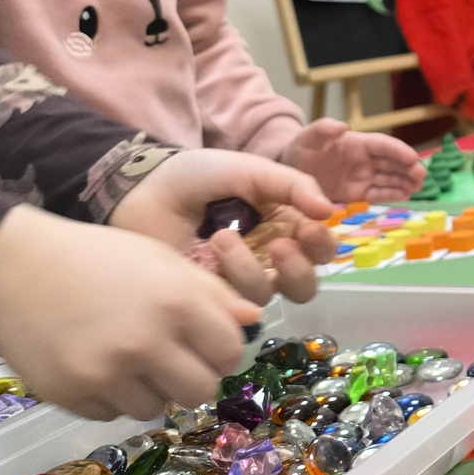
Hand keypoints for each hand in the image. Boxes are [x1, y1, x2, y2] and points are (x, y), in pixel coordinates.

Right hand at [0, 206, 259, 419]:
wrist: (17, 271)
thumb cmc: (101, 258)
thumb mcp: (163, 261)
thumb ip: (213, 293)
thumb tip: (253, 320)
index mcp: (177, 303)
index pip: (231, 352)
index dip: (224, 351)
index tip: (210, 345)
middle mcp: (145, 343)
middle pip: (202, 391)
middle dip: (196, 378)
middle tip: (176, 361)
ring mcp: (105, 374)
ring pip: (157, 409)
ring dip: (153, 391)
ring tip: (133, 361)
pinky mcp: (71, 396)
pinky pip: (114, 414)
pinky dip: (114, 398)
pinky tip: (100, 367)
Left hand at [108, 149, 337, 304]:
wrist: (144, 189)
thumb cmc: (199, 176)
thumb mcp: (251, 170)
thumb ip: (293, 185)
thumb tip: (329, 212)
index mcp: (284, 226)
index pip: (320, 249)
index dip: (321, 245)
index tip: (309, 228)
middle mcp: (267, 259)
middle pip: (303, 285)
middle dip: (297, 268)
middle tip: (278, 245)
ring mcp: (237, 281)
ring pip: (268, 296)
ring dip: (251, 268)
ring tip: (222, 237)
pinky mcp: (208, 297)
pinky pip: (232, 304)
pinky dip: (228, 279)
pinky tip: (210, 253)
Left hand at [278, 118, 423, 200]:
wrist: (291, 172)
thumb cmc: (302, 150)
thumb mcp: (309, 137)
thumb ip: (323, 129)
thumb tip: (343, 126)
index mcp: (358, 143)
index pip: (383, 145)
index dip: (399, 150)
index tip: (413, 157)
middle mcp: (366, 160)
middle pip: (393, 163)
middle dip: (408, 168)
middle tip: (421, 176)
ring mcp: (364, 178)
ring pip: (390, 179)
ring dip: (405, 182)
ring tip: (418, 188)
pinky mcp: (358, 194)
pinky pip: (379, 194)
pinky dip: (392, 195)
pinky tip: (405, 196)